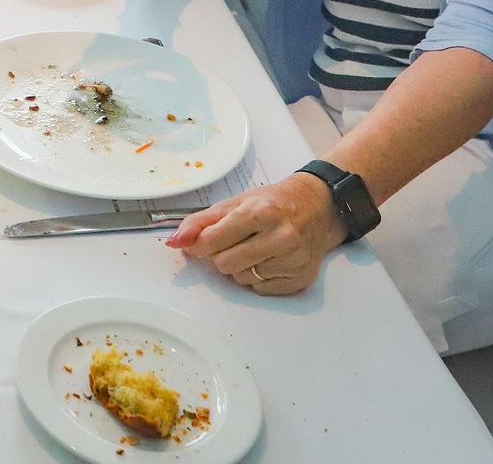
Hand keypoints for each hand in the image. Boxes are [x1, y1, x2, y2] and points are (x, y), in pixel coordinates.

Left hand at [164, 174, 346, 295]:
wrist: (318, 208)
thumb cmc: (273, 204)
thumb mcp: (235, 202)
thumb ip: (200, 221)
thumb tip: (174, 241)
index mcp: (260, 212)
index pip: (213, 240)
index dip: (200, 244)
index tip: (199, 242)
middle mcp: (281, 236)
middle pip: (225, 264)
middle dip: (221, 255)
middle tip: (234, 242)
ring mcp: (294, 259)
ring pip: (242, 279)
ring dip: (240, 267)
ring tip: (254, 248)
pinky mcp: (301, 278)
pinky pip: (261, 289)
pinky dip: (258, 278)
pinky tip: (269, 260)